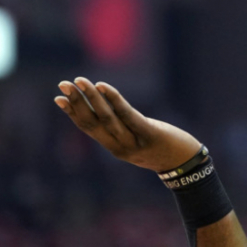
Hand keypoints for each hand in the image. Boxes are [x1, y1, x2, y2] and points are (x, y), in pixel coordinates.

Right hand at [54, 77, 202, 172]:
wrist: (188, 165)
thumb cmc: (163, 150)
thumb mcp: (138, 142)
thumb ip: (122, 131)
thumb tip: (108, 112)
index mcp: (115, 148)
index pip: (89, 129)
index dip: (72, 113)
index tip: (58, 98)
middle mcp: (120, 147)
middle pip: (93, 122)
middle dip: (76, 102)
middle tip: (63, 84)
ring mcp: (134, 142)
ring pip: (107, 117)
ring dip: (91, 98)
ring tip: (79, 81)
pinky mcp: (149, 134)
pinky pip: (128, 115)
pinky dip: (114, 100)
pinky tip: (103, 86)